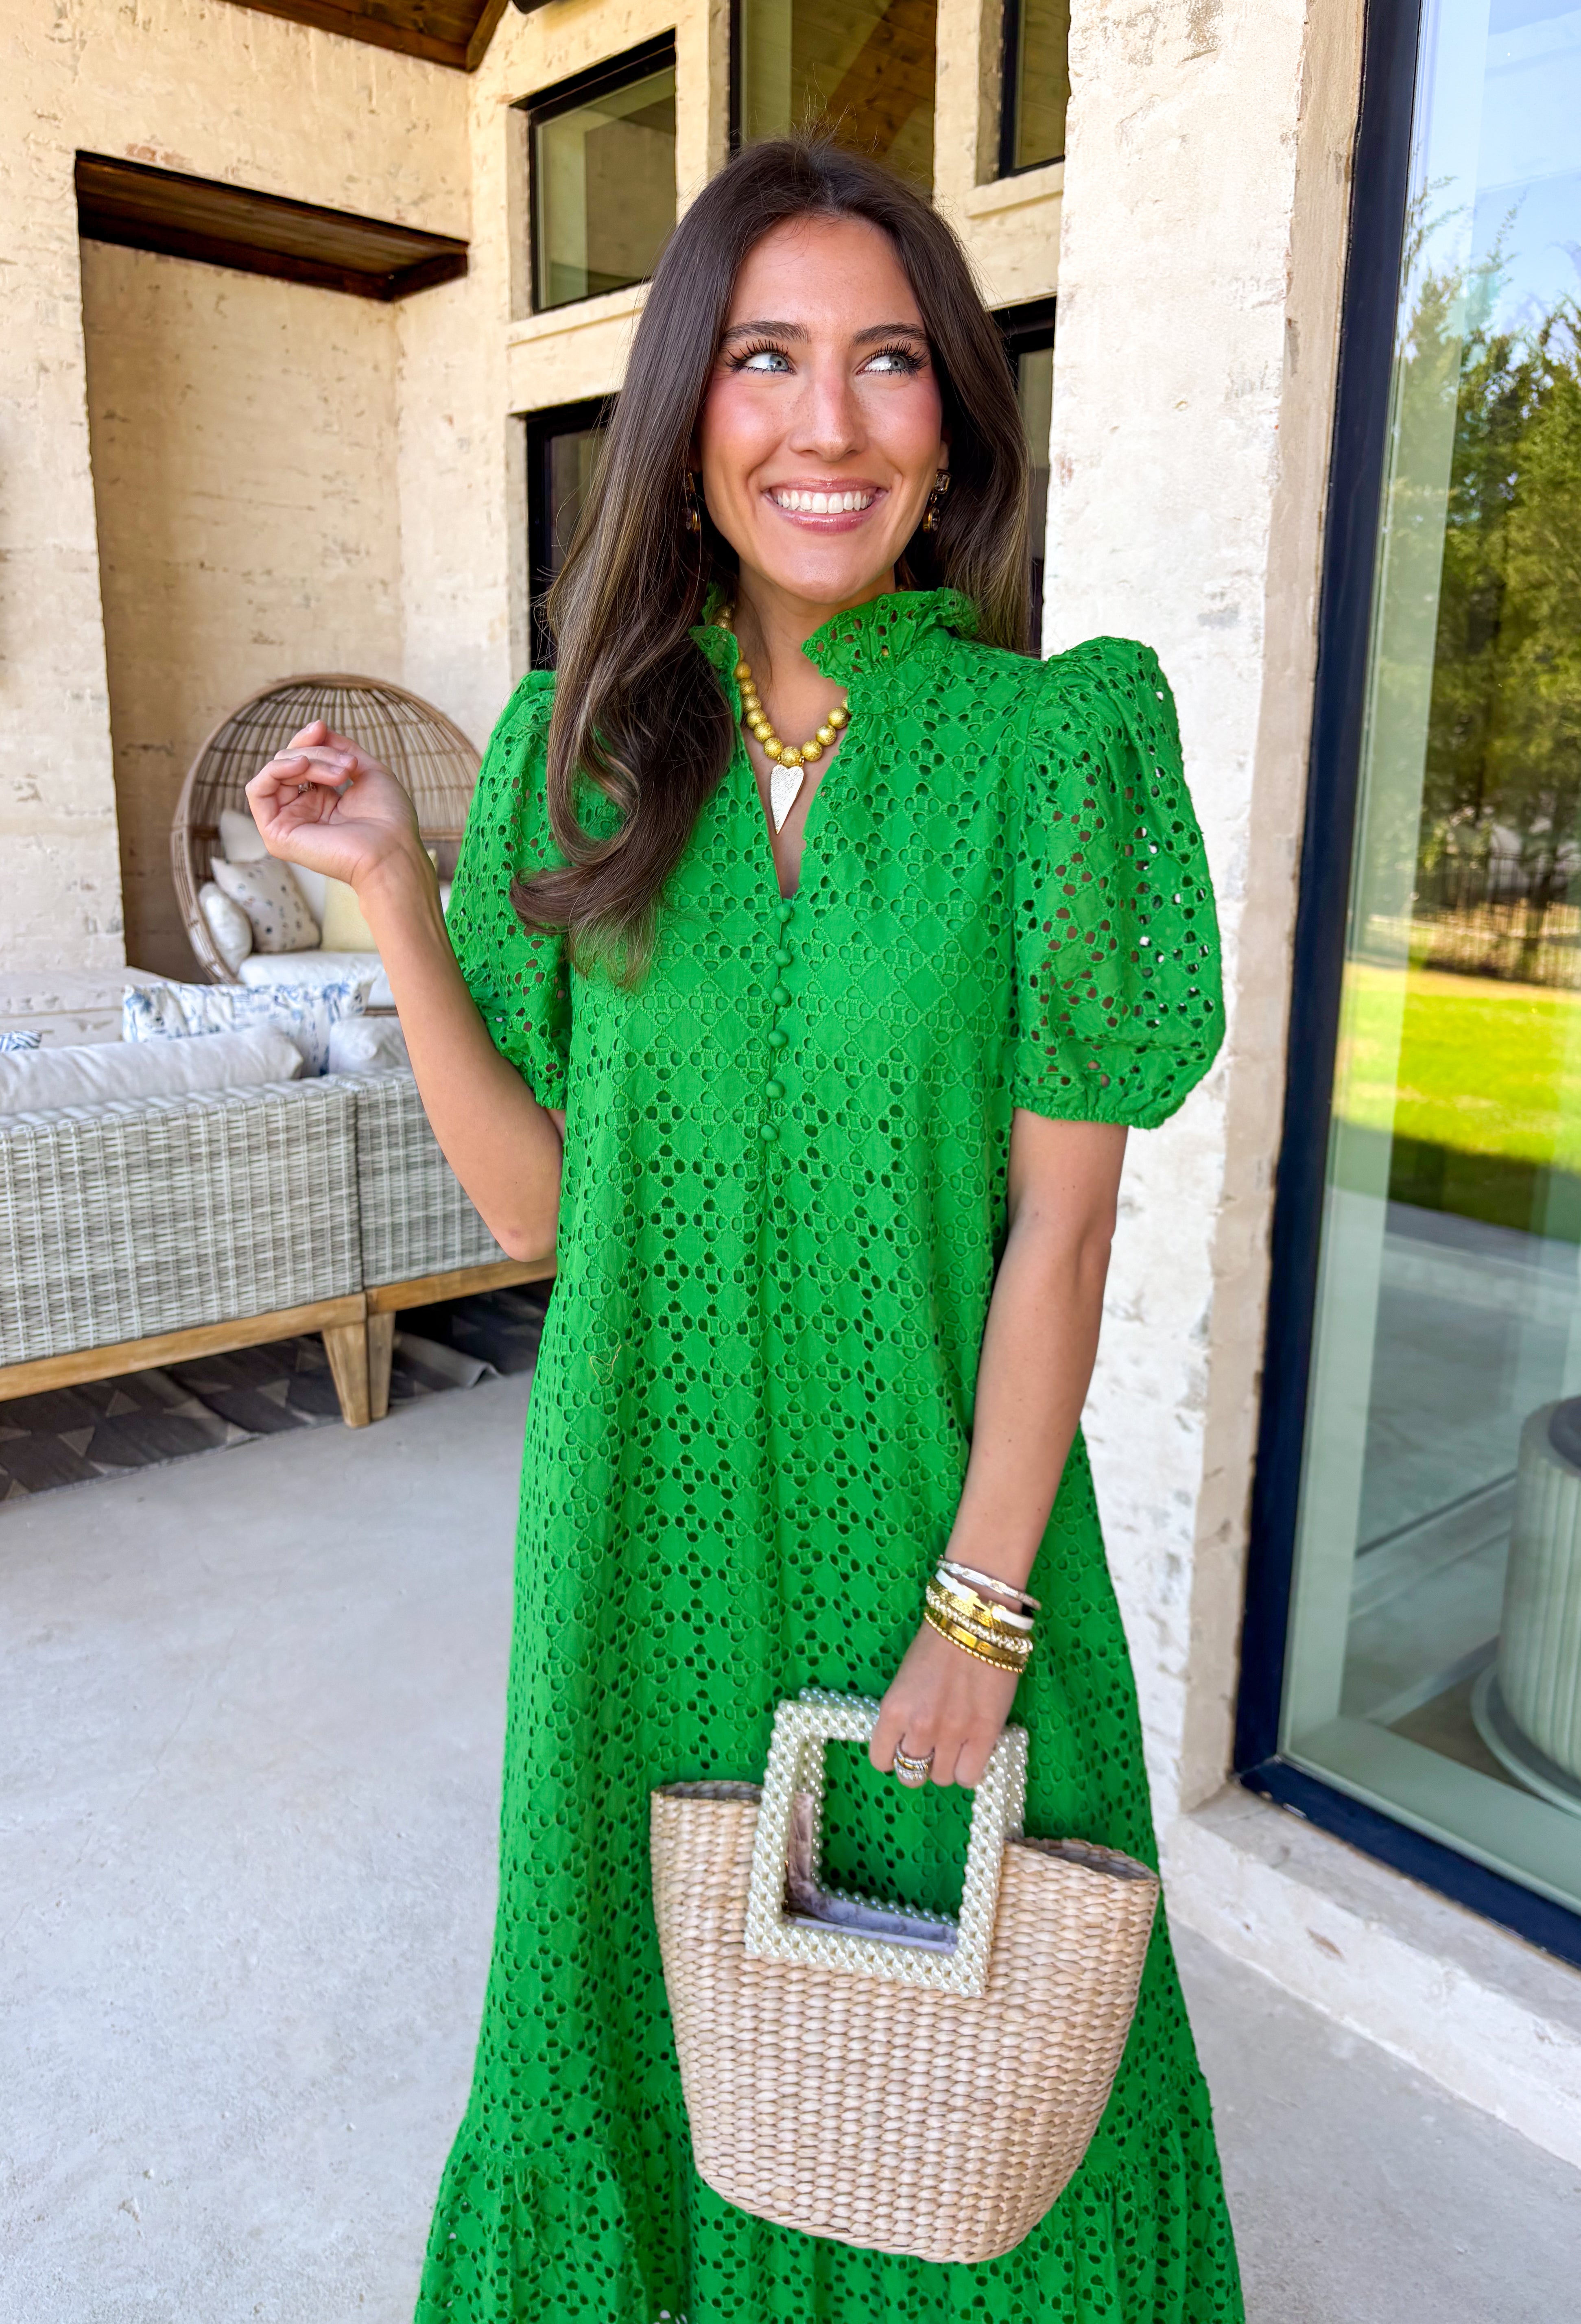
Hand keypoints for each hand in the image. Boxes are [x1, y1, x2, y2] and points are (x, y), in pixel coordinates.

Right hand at [244, 720, 427, 896]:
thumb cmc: (389, 819)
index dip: (308, 740)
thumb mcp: (367, 770)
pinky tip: (302, 766)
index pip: (300, 760)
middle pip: (289, 762)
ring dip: (307, 761)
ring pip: (276, 772)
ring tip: (338, 774)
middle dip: (316, 751)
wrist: (392, 850)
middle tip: (347, 764)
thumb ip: (339, 749)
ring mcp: (288, 823)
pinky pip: (257, 790)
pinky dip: (275, 770)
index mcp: (322, 801)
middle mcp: (302, 812)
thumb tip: (318, 729)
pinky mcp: (276, 834)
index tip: (322, 726)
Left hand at [868, 1619, 1020, 1788]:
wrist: (976, 1622)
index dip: (892, 1756)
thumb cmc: (937, 1643)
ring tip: (955, 1745)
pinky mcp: (984, 1735)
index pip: (881, 1760)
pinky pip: (969, 1777)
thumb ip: (904, 1713)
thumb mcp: (905, 1680)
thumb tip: (908, 1740)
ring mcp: (953, 1734)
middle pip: (911, 1775)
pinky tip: (971, 1750)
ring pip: (941, 1779)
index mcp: (893, 1711)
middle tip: (931, 1748)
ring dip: (946, 1766)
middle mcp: (919, 1728)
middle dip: (919, 1765)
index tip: (903, 1747)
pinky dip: (968, 1769)